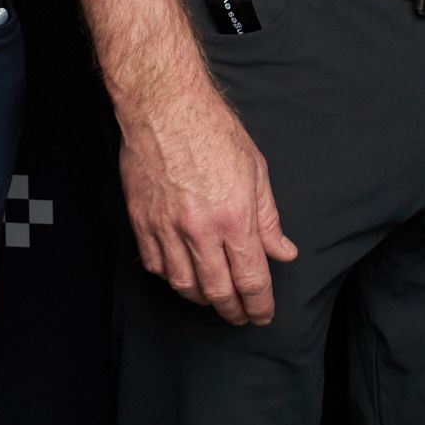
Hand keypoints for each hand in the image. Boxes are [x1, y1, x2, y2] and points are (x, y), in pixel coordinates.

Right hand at [117, 76, 298, 323]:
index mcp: (235, 216)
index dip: (259, 304)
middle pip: (217, 290)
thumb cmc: (214, 131)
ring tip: (214, 299)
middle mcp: (200, 229)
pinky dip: (171, 278)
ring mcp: (167, 228)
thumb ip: (268, 218)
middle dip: (233, 310)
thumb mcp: (256, 171)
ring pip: (184, 284)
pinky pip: (155, 265)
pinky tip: (183, 276)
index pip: (251, 278)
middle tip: (241, 316)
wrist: (165, 108)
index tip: (263, 315)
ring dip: (202, 298)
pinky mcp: (141, 221)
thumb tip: (282, 252)